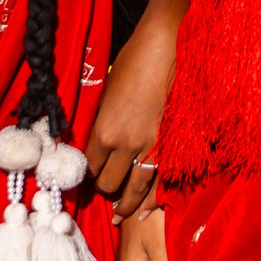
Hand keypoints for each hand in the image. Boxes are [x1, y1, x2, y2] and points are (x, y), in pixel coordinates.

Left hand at [89, 0, 181, 222]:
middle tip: (105, 188)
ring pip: (135, 189)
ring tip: (120, 215)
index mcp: (104, 129)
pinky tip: (145, 211)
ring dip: (125, 204)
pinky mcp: (174, 145)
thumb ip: (103, 119)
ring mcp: (153, 147)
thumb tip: (98, 138)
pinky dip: (151, 200)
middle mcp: (126, 144)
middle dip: (105, 188)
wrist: (171, 44)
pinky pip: (160, 181)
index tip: (87, 176)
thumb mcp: (108, 90)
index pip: (88, 165)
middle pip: (108, 183)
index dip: (86, 173)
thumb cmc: (136, 59)